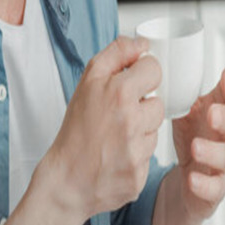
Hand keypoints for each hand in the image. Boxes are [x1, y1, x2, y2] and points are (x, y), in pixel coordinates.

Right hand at [40, 36, 164, 224]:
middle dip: (142, 106)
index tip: (132, 84)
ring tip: (117, 136)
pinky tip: (118, 155)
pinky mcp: (139, 174)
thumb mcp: (88, 81)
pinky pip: (150, 155)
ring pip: (156, 129)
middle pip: (159, 102)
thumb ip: (117, 54)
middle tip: (119, 115)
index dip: (142, 75)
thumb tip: (142, 44)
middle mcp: (130, 121)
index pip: (154, 68)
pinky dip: (137, 154)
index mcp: (118, 93)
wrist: (65, 180)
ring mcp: (136, 150)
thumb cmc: (76, 130)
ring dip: (141, 131)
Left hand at [171, 69, 224, 222]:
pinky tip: (192, 179)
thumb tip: (155, 63)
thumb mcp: (184, 112)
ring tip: (195, 147)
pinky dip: (204, 184)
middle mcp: (220, 138)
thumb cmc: (189, 139)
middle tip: (211, 113)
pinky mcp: (213, 189)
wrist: (188, 181)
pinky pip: (214, 188)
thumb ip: (177, 92)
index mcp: (212, 116)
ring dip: (211, 151)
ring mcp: (219, 164)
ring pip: (224, 157)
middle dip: (224, 118)